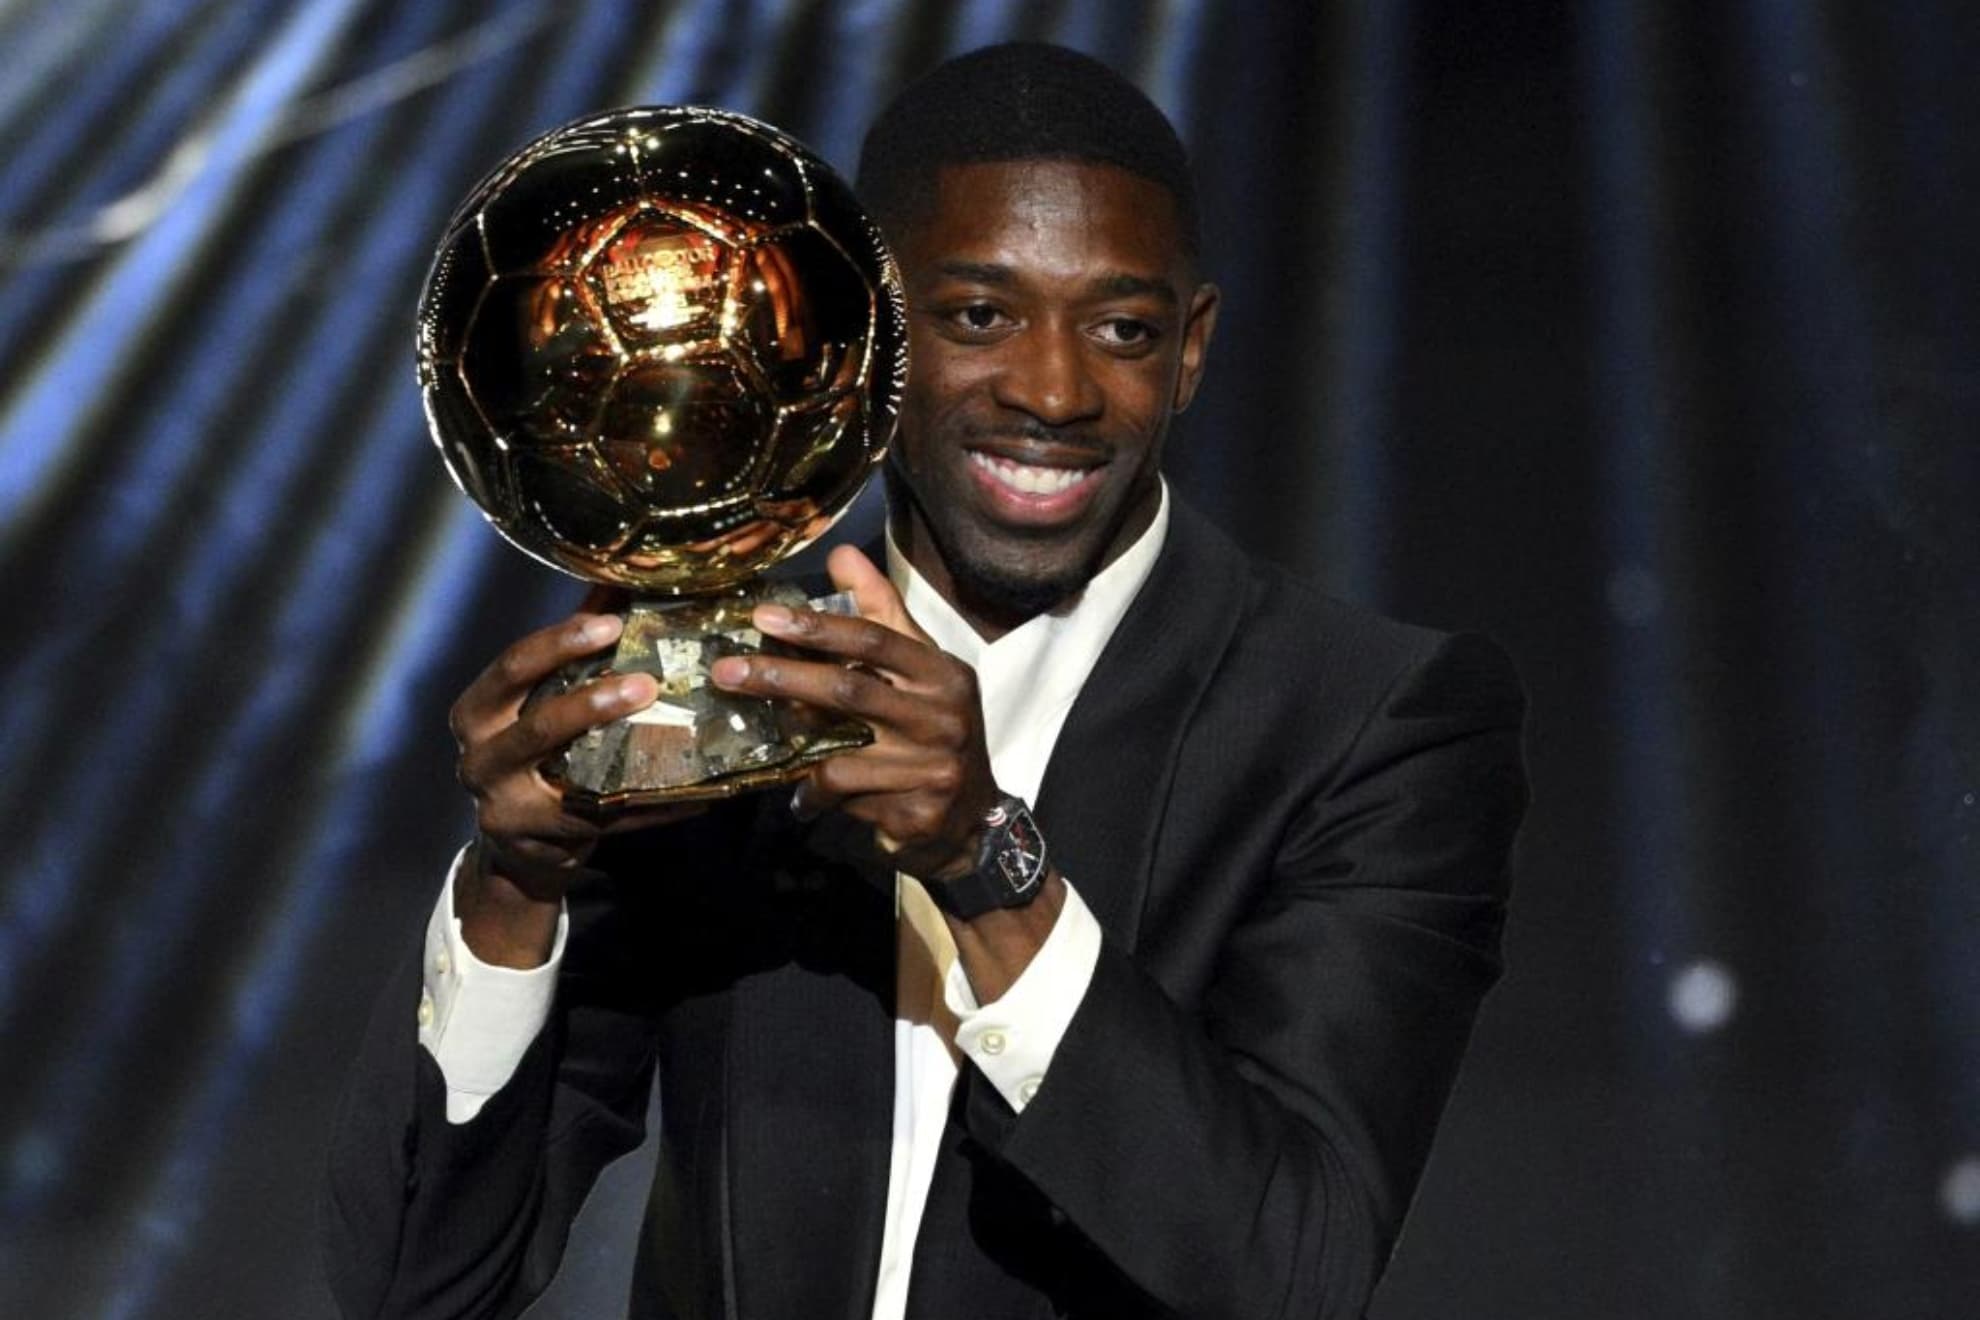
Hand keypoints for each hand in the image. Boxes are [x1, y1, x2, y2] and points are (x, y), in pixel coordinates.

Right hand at [449, 608, 698, 964]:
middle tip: (647, 682)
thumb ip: (565, 653)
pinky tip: (698, 794)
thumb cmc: (531, 755)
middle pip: (538, 725)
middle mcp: (480, 760)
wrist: (515, 847)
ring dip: (625, 752)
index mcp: (476, 713)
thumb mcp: (532, 703)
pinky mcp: (544, 842)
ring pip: (570, 778)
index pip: (512, 667)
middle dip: (592, 702)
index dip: (560, 643)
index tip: (612, 624)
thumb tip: (615, 589)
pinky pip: (609, 821)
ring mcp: (507, 807)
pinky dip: (655, 807)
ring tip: (672, 731)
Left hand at [708, 545, 999, 882]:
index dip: (818, 625)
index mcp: (942, 673)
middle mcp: (943, 716)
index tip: (763, 617)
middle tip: (727, 672)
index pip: (875, 638)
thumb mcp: (919, 667)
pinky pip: (847, 796)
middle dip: (783, 678)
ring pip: (841, 752)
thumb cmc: (934, 728)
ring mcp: (934, 766)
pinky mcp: (919, 810)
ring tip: (770, 746)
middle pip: (849, 689)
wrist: (971, 817)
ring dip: (797, 750)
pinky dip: (817, 794)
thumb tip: (841, 554)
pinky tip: (807, 797)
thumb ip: (881, 613)